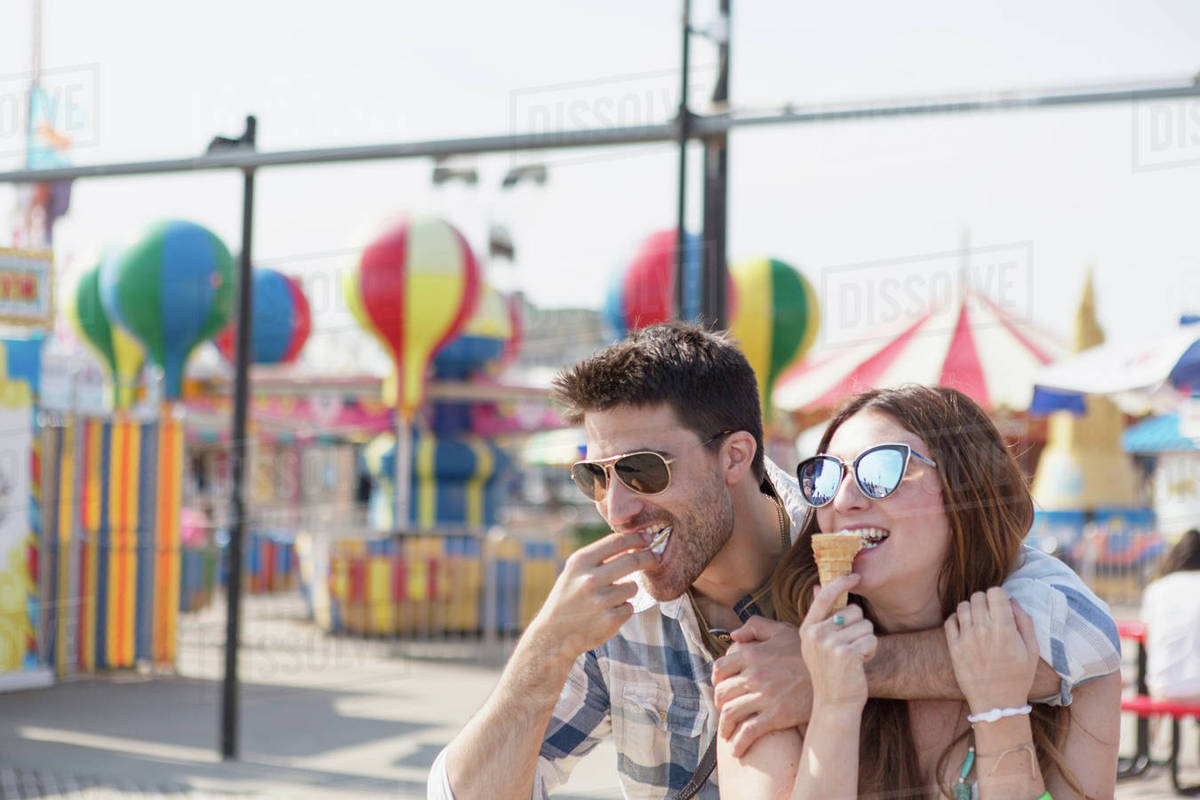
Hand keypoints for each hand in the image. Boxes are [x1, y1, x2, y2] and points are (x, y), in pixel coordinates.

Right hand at [526, 532, 657, 661]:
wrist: (553, 635)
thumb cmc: (567, 599)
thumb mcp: (574, 572)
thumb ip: (599, 558)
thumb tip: (633, 544)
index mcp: (580, 562)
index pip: (617, 541)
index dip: (637, 538)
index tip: (648, 539)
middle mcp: (590, 579)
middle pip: (633, 560)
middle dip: (649, 558)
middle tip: (655, 558)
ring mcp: (600, 601)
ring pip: (633, 587)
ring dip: (628, 591)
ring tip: (609, 599)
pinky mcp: (610, 620)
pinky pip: (629, 607)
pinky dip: (622, 610)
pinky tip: (606, 614)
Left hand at [711, 616, 811, 756]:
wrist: (834, 674)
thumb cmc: (806, 652)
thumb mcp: (782, 630)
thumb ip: (756, 627)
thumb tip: (734, 635)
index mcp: (753, 654)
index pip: (720, 668)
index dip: (716, 680)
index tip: (719, 688)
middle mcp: (754, 675)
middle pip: (723, 693)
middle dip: (719, 704)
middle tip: (724, 711)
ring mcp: (764, 696)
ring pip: (731, 713)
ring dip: (724, 726)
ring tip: (727, 733)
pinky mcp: (776, 715)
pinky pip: (748, 732)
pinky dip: (738, 743)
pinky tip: (737, 750)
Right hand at [799, 574, 875, 713]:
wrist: (834, 704)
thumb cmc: (831, 672)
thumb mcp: (817, 643)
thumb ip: (819, 616)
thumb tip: (817, 587)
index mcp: (807, 628)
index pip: (824, 596)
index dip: (840, 582)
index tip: (854, 576)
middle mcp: (815, 633)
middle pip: (854, 611)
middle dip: (859, 627)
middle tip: (848, 648)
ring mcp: (830, 644)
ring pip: (866, 626)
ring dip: (866, 641)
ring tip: (853, 658)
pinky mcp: (846, 654)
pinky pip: (871, 640)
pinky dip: (870, 652)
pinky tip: (859, 664)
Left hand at [944, 588, 1038, 713]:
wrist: (997, 703)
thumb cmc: (1018, 677)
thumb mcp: (1032, 650)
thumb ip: (1024, 621)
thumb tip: (1011, 599)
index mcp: (1005, 629)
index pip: (995, 592)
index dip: (999, 596)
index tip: (1001, 606)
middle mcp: (983, 630)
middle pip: (978, 596)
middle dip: (985, 601)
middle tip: (990, 614)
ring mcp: (966, 638)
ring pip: (963, 606)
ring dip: (971, 609)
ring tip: (978, 621)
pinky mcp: (954, 647)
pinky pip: (950, 620)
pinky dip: (956, 619)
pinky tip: (966, 627)